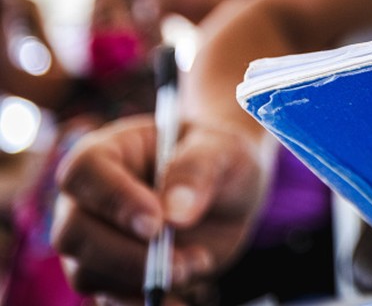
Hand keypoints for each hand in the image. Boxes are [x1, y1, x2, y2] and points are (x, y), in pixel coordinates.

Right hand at [52, 115, 273, 301]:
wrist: (228, 188)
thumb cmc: (218, 155)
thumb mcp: (222, 150)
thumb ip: (197, 171)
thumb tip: (175, 212)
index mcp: (106, 153)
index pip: (84, 174)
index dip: (114, 200)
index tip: (157, 224)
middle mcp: (88, 199)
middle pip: (75, 234)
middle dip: (128, 256)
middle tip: (182, 262)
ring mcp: (94, 240)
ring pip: (87, 273)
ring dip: (142, 281)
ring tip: (197, 264)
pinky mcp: (112, 274)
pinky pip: (110, 299)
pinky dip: (142, 303)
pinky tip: (179, 300)